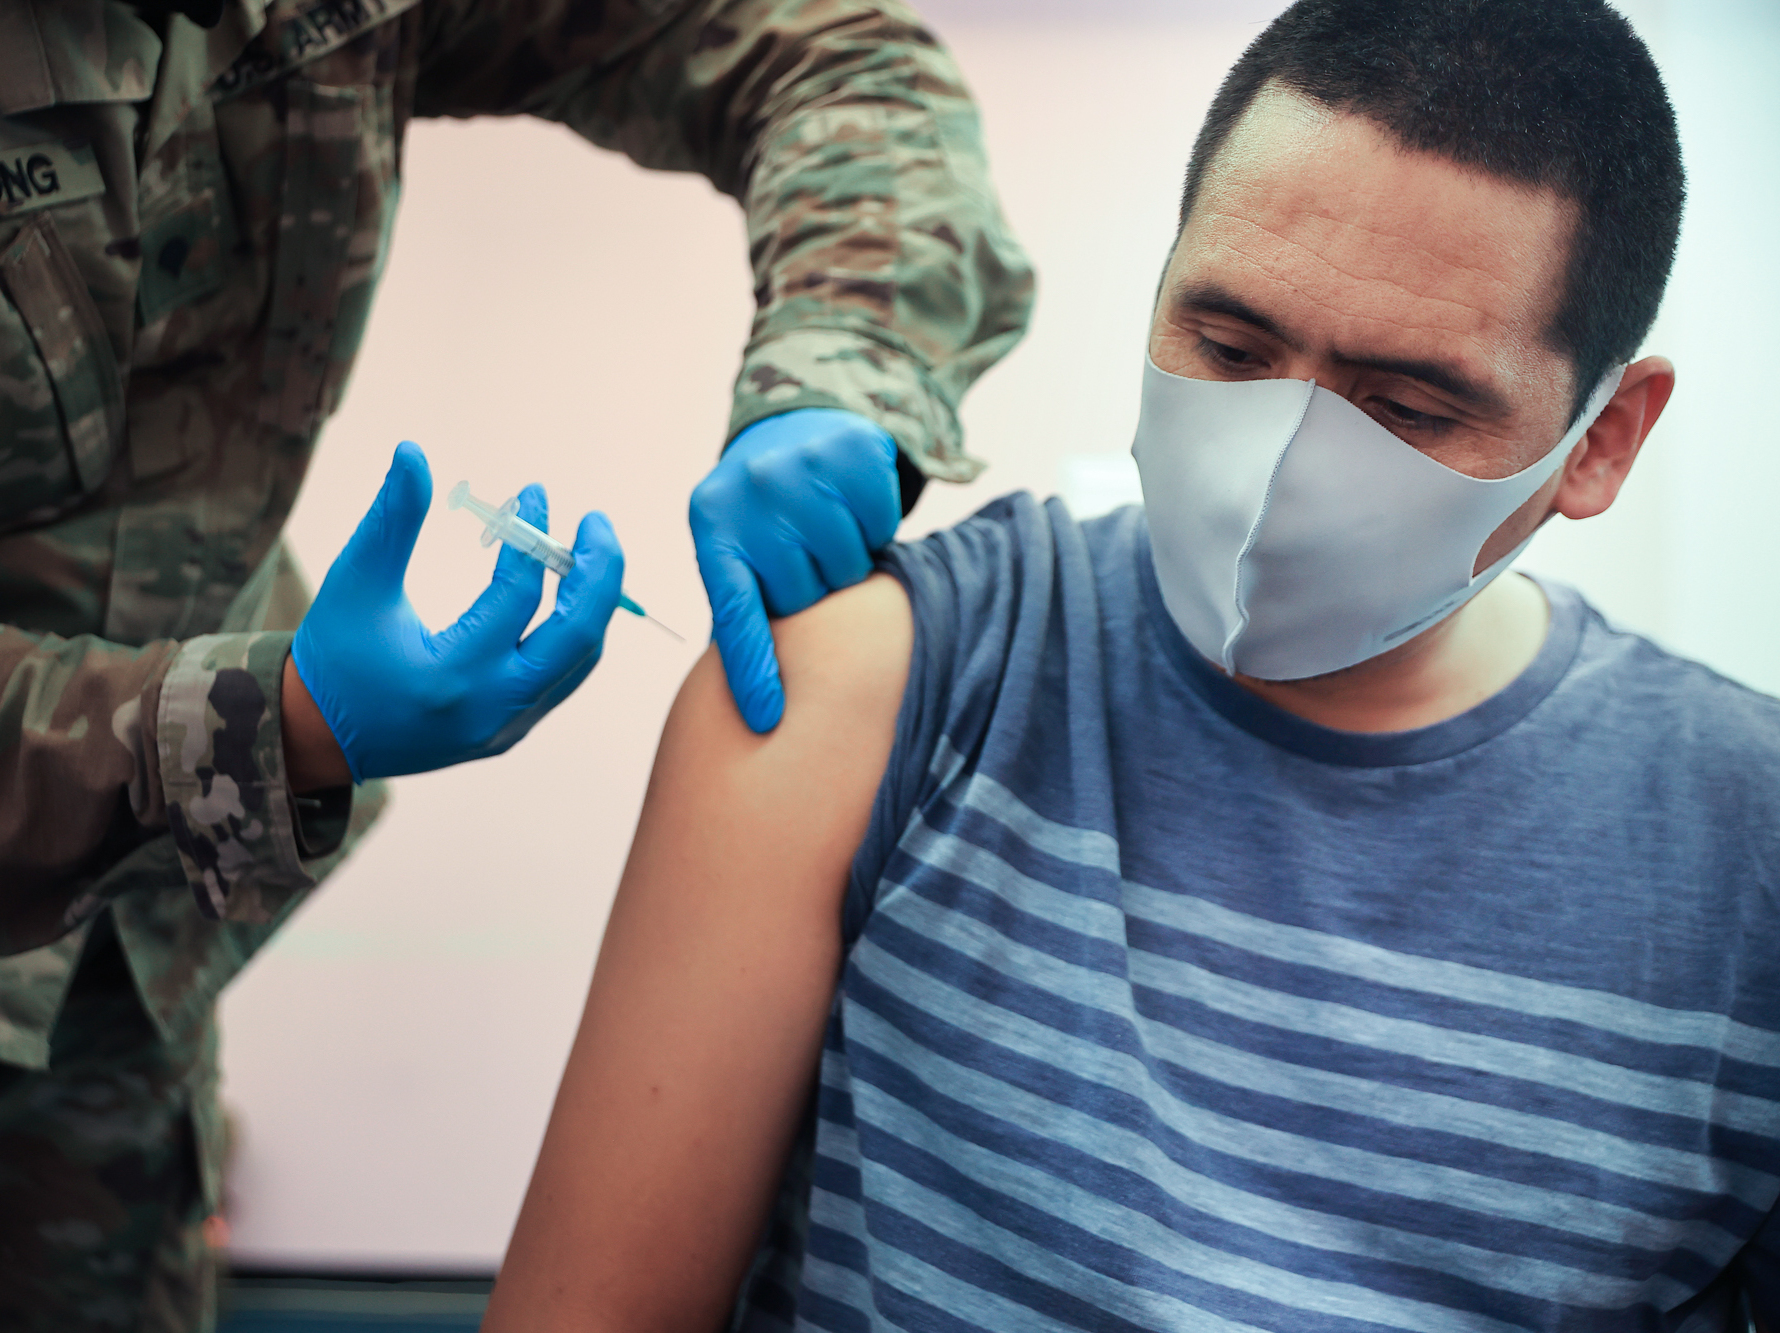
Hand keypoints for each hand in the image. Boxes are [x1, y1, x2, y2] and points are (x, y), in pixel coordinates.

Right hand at [290, 441, 624, 782]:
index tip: (536, 493)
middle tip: (597, 524)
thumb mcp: (355, 582)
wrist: (318, 738)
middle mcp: (491, 709)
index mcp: (452, 674)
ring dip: (591, 604)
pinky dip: (573, 633)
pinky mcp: (509, 733)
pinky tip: (568, 593)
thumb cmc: (335, 655)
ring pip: (579, 662)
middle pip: (578, 637)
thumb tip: (413, 451)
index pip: (519, 596)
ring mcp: (507, 728)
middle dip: (600, 574)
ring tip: (587, 552)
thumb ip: (390, 520)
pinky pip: (562, 678)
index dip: (532, 535)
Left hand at [690, 409, 900, 732]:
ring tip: (827, 534)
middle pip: (804, 596)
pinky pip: (882, 526)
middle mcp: (752, 492)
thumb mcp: (734, 552)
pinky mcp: (852, 450)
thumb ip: (740, 609)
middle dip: (811, 592)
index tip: (766, 720)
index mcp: (713, 526)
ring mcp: (802, 466)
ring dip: (846, 563)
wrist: (796, 431)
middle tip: (804, 562)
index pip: (736, 613)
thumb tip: (753, 709)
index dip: (753, 670)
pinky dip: (875, 527)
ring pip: (848, 566)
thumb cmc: (764, 516)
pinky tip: (852, 506)